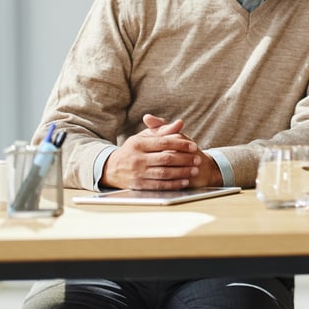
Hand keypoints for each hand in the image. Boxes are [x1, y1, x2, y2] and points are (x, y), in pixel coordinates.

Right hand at [102, 114, 218, 189]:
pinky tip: (184, 181)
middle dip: (185, 159)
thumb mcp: (144, 137)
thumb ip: (162, 130)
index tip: (194, 146)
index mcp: (139, 144)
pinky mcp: (139, 185)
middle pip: (166, 158)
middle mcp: (137, 158)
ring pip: (164, 173)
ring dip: (182, 172)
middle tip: (198, 159)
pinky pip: (159, 185)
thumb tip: (180, 123)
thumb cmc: (133, 150)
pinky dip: (173, 184)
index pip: (164, 142)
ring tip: (194, 170)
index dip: (181, 144)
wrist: (111, 168)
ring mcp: (138, 173)